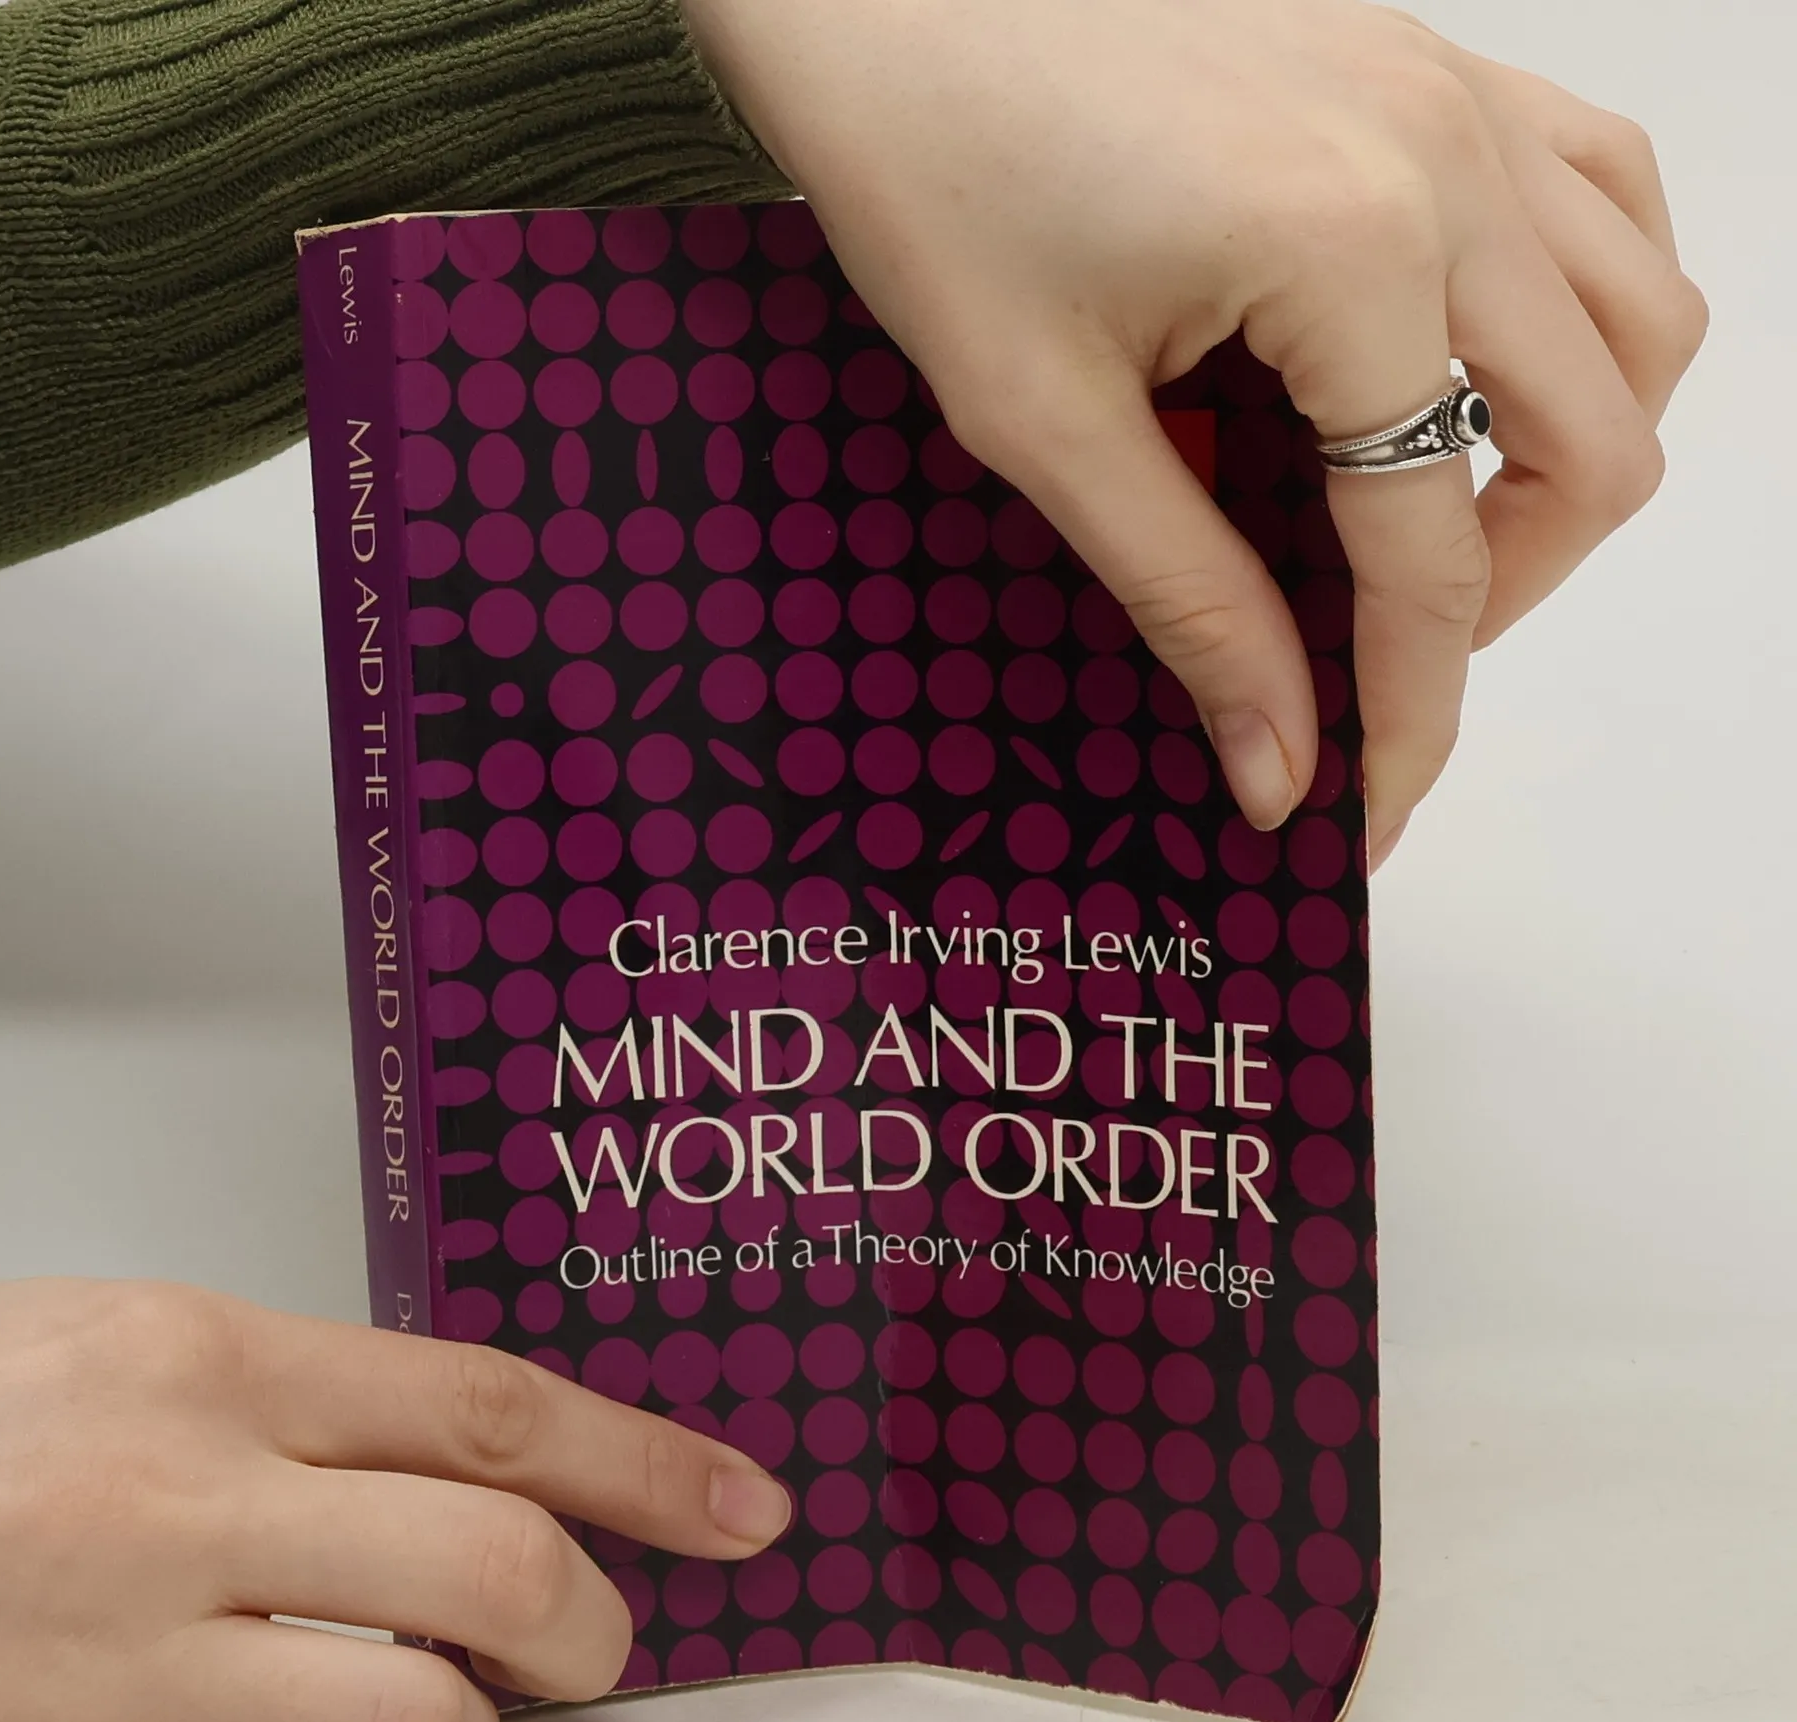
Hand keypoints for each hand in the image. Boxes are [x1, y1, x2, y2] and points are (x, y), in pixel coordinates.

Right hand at [0, 1279, 790, 1721]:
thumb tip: (484, 1470)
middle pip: (494, 1567)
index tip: (745, 1505)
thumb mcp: (133, 1341)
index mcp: (210, 1362)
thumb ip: (311, 1401)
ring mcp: (117, 1667)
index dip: (649, 1463)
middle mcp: (178, 1505)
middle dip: (595, 1619)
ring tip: (435, 1707)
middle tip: (597, 1636)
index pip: (494, 1409)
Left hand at [682, 0, 1707, 864]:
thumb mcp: (1045, 426)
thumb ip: (1189, 601)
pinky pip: (1599, 198)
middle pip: (1593, 447)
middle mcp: (1452, 161)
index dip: (1408, 711)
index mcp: (1355, 251)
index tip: (1361, 805)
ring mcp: (1461, 95)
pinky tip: (1472, 370)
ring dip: (1562, 461)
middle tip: (1369, 659)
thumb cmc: (925, 174)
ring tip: (1422, 529)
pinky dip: (1578, 315)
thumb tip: (1280, 763)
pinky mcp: (1435, 64)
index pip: (1431, 553)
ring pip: (1638, 322)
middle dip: (1496, 600)